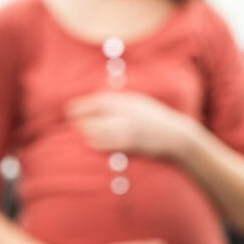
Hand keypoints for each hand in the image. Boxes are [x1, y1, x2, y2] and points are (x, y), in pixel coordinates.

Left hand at [66, 92, 191, 157]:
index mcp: (126, 101)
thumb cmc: (155, 118)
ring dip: (86, 132)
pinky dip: (95, 143)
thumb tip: (98, 99)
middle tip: (73, 122)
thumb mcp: (139, 102)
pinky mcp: (129, 144)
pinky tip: (92, 142)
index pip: (96, 102)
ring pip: (96, 131)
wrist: (175, 135)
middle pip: (93, 117)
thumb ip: (120, 99)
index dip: (79, 106)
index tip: (69, 108)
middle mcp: (125, 114)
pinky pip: (105, 145)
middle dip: (80, 120)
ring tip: (82, 131)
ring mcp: (127, 129)